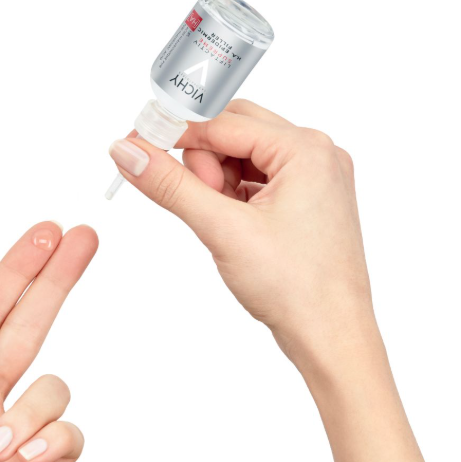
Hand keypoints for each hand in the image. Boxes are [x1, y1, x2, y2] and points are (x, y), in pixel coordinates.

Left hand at [0, 222, 97, 461]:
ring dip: (33, 410)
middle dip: (57, 279)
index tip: (45, 234)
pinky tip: (26, 459)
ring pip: (53, 388)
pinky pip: (70, 436)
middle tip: (85, 237)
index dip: (15, 269)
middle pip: (30, 324)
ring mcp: (12, 436)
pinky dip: (56, 438)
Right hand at [109, 100, 371, 363]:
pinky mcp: (309, 202)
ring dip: (218, 181)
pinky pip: (259, 181)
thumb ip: (170, 186)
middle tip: (194, 200)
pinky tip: (232, 227)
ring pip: (245, 157)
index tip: (138, 146)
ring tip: (221, 224)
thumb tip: (129, 152)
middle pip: (235, 131)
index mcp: (306, 150)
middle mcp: (317, 155)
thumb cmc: (296, 288)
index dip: (177, 135)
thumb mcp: (222, 230)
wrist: (331, 338)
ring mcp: (316, 179)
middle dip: (203, 161)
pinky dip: (234, 197)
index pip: (223, 123)